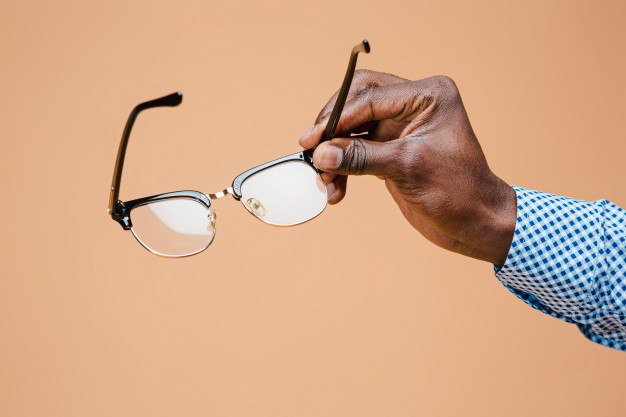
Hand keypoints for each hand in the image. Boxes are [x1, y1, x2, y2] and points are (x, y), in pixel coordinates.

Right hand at [299, 70, 515, 265]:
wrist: (478, 223)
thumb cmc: (460, 192)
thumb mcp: (408, 169)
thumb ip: (361, 158)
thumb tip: (320, 154)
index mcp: (428, 95)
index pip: (370, 96)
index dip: (337, 118)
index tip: (312, 140)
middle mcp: (415, 104)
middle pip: (357, 102)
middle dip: (332, 128)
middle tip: (312, 150)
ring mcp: (402, 127)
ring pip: (354, 128)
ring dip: (335, 153)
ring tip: (324, 180)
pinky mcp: (392, 150)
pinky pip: (358, 150)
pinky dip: (344, 168)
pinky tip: (336, 190)